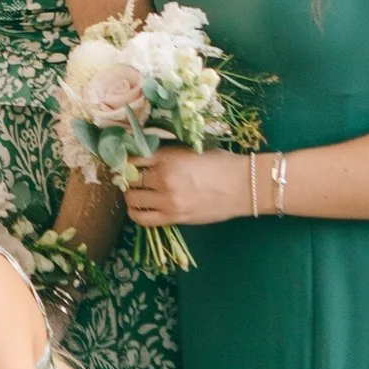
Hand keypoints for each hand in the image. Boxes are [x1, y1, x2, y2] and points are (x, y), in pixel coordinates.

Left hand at [118, 148, 257, 229]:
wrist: (243, 185)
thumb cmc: (221, 163)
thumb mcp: (190, 150)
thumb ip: (166, 154)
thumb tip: (143, 157)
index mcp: (167, 156)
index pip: (132, 158)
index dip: (125, 161)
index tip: (125, 163)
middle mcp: (163, 177)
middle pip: (129, 179)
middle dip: (127, 178)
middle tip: (131, 179)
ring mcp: (167, 199)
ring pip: (132, 199)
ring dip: (131, 195)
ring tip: (137, 193)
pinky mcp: (174, 217)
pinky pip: (143, 219)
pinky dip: (136, 213)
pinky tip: (140, 208)